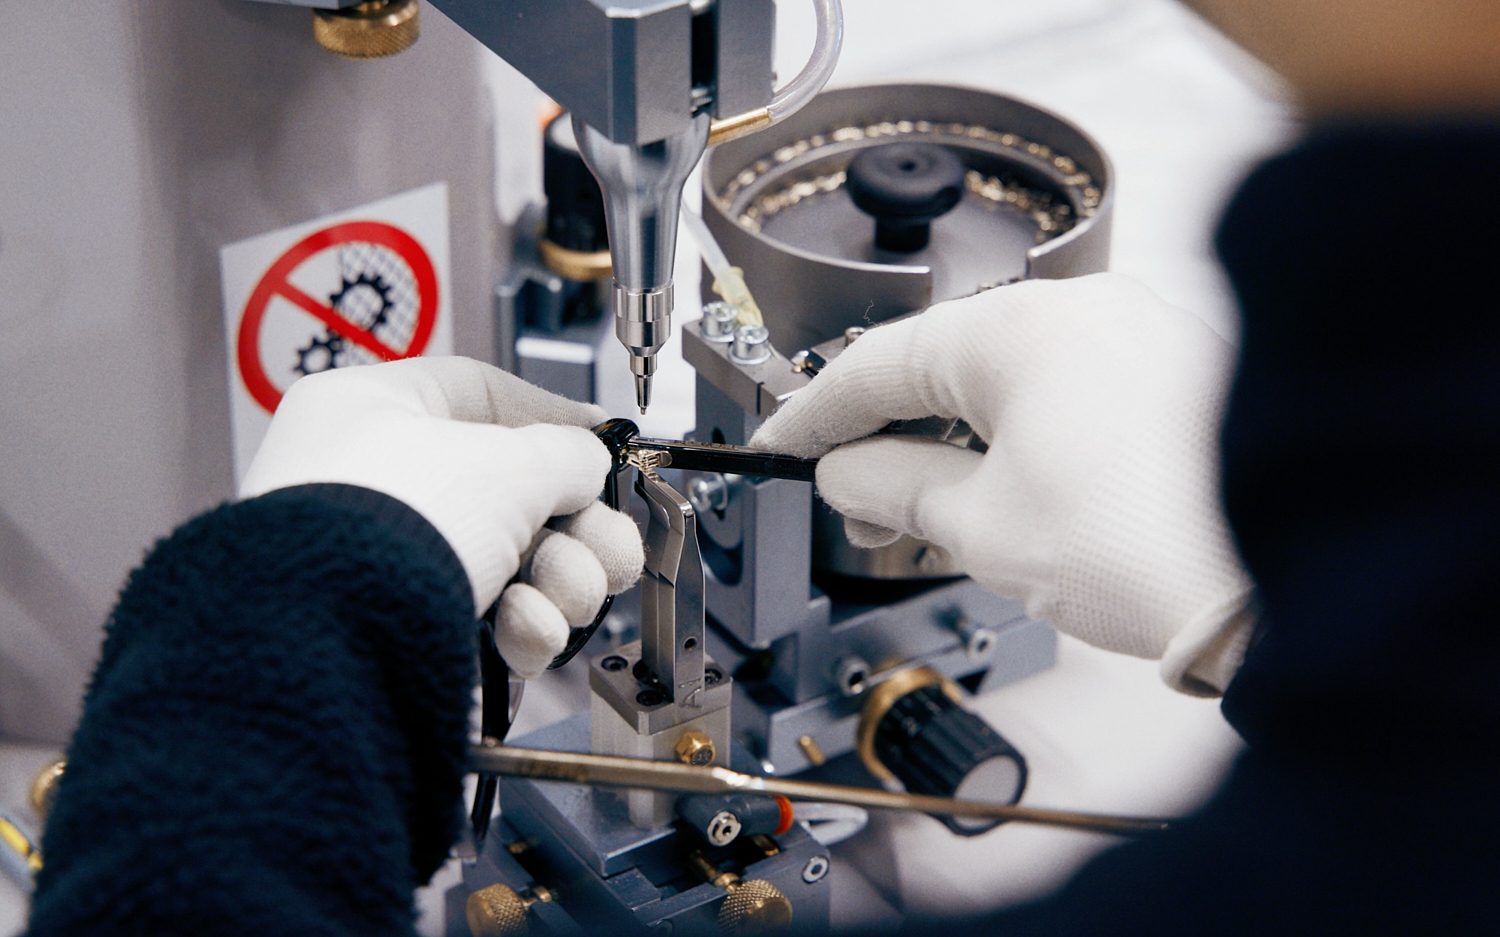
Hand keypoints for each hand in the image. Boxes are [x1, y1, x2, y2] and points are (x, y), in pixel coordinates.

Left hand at [240, 357, 642, 676]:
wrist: (335, 640)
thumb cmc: (392, 523)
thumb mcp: (507, 463)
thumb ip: (564, 453)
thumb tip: (587, 463)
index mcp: (369, 411)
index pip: (478, 395)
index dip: (551, 418)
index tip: (602, 447)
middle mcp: (372, 483)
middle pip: (512, 492)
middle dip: (577, 528)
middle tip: (610, 545)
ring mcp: (387, 561)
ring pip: (512, 562)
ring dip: (562, 579)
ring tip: (565, 590)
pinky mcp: (406, 631)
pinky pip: (488, 620)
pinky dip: (522, 628)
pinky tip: (520, 630)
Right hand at [753, 274, 1253, 694]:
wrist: (1278, 584)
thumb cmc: (1143, 543)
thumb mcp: (982, 526)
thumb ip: (894, 488)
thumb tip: (848, 472)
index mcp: (1019, 328)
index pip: (880, 363)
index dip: (816, 413)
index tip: (781, 444)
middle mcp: (1081, 311)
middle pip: (945, 370)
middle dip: (887, 442)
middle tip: (852, 508)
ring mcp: (1134, 337)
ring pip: (1006, 384)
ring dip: (952, 447)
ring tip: (921, 519)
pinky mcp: (1172, 376)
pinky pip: (1063, 394)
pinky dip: (1016, 440)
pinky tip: (995, 493)